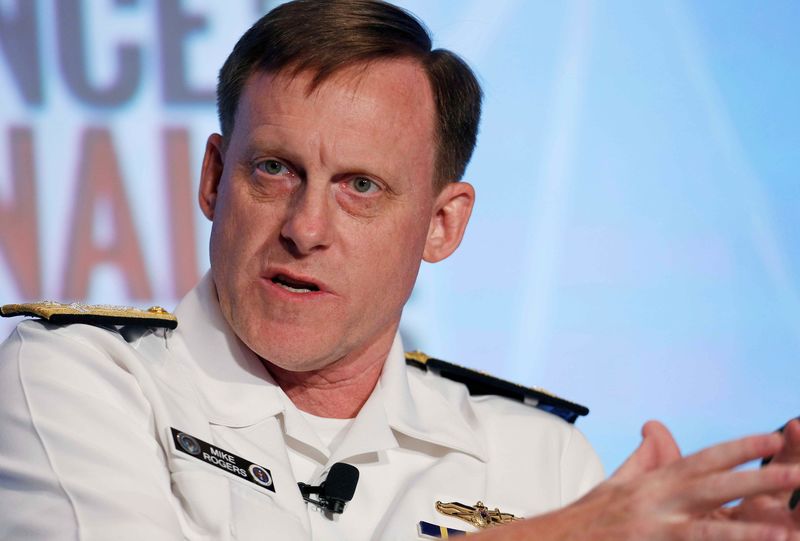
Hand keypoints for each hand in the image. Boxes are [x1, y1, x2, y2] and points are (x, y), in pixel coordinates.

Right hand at [474, 421, 799, 540]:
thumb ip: (645, 457)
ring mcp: (653, 528)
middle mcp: (656, 500)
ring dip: (751, 527)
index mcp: (654, 481)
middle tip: (796, 472)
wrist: (554, 540)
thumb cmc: (589, 516)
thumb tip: (657, 426)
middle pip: (713, 486)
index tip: (772, 439)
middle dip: (757, 479)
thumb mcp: (618, 480)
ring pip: (709, 526)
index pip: (702, 459)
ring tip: (789, 528)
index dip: (739, 448)